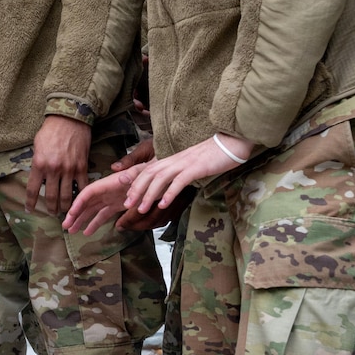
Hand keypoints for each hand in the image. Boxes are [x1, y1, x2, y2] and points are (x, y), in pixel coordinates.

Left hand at [28, 116, 92, 215]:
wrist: (69, 119)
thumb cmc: (50, 131)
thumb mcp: (37, 146)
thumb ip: (37, 163)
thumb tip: (37, 176)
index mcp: (39, 164)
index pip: (32, 190)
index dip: (31, 203)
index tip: (29, 210)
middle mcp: (53, 170)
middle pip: (51, 197)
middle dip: (50, 208)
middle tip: (51, 213)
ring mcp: (69, 170)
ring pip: (66, 196)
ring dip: (65, 207)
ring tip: (64, 212)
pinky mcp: (82, 167)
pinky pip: (82, 187)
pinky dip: (80, 196)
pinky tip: (79, 202)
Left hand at [65, 131, 251, 234]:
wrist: (229, 145)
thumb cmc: (210, 158)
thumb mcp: (188, 165)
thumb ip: (174, 173)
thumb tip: (165, 186)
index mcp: (169, 160)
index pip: (146, 171)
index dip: (134, 185)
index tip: (125, 199)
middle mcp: (172, 160)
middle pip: (147, 174)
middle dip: (135, 190)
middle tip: (125, 206)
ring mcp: (183, 163)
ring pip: (160, 179)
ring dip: (148, 194)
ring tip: (140, 209)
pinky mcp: (195, 167)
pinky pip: (179, 181)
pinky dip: (169, 193)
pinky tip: (163, 204)